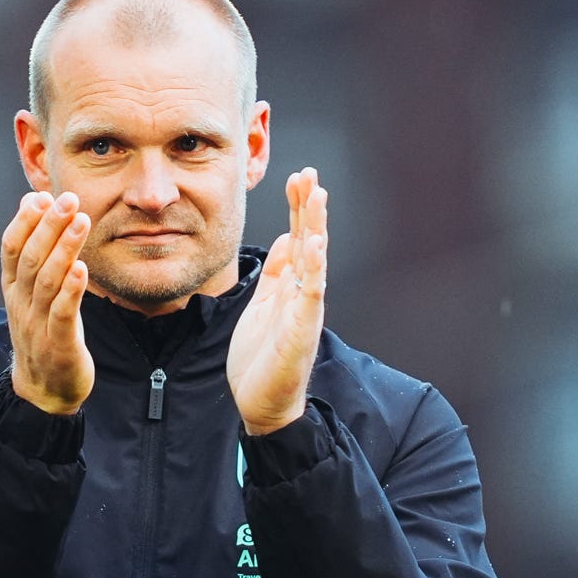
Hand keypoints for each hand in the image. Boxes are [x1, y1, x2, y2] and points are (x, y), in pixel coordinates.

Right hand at [1, 190, 94, 414]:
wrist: (43, 391)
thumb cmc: (42, 332)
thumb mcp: (32, 293)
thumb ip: (33, 251)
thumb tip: (32, 202)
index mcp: (13, 290)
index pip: (11, 249)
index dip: (24, 222)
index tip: (41, 197)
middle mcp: (21, 304)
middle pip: (31, 260)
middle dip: (49, 227)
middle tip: (68, 199)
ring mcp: (37, 325)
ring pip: (47, 282)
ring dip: (64, 249)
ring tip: (81, 221)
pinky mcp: (58, 345)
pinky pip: (62, 314)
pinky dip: (71, 291)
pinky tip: (81, 269)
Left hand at [228, 168, 327, 435]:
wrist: (262, 405)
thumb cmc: (261, 360)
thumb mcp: (262, 305)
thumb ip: (275, 274)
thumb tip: (286, 238)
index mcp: (290, 286)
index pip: (297, 237)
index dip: (297, 207)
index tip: (296, 176)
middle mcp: (302, 293)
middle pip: (308, 240)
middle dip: (308, 206)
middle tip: (309, 172)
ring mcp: (304, 310)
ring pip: (313, 260)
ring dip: (315, 227)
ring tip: (317, 195)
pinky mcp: (301, 330)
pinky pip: (310, 294)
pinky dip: (315, 269)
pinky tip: (316, 244)